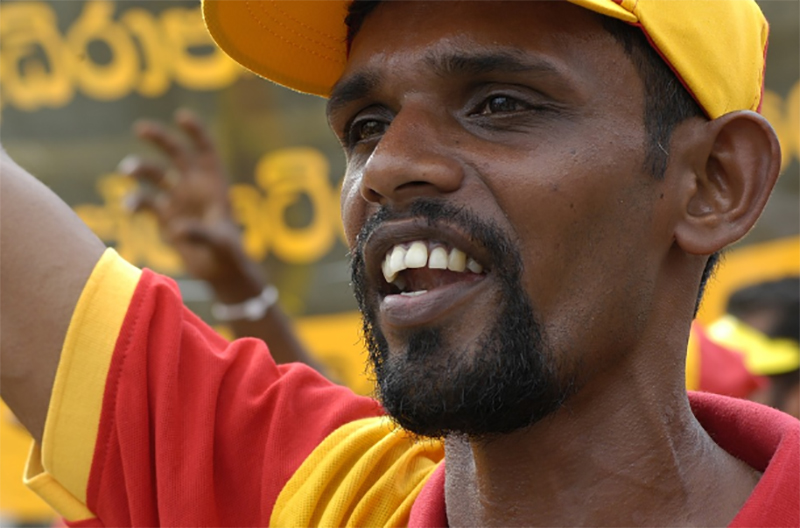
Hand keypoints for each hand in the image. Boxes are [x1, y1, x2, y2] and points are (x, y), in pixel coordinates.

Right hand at [121, 109, 263, 298]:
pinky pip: (144, 203)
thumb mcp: (221, 244)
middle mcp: (194, 187)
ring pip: (155, 175)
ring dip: (140, 169)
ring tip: (127, 170)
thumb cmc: (229, 254)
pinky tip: (127, 207)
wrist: (220, 272)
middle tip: (139, 128)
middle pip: (176, 153)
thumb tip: (176, 229)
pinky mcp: (163, 218)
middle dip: (159, 138)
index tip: (181, 117)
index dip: (195, 132)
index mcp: (214, 184)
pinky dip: (134, 202)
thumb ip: (202, 234)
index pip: (205, 150)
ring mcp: (177, 200)